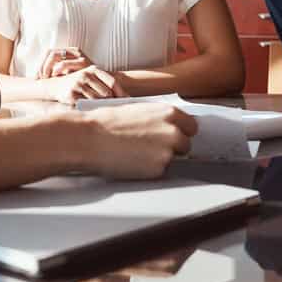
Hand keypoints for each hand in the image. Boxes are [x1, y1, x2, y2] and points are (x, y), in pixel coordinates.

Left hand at [38, 47, 91, 77]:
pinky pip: (64, 63)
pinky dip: (57, 70)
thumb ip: (56, 73)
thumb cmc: (82, 82)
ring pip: (55, 56)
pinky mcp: (83, 63)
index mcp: (69, 52)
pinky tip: (56, 78)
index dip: (40, 64)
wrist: (103, 84)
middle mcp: (73, 51)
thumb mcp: (67, 76)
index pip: (49, 52)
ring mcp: (78, 55)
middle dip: (42, 66)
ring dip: (47, 68)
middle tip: (40, 78)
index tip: (37, 77)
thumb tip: (38, 78)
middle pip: (50, 52)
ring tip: (47, 78)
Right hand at [44, 66, 127, 104]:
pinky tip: (93, 111)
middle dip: (112, 102)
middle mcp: (86, 74)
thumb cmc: (78, 83)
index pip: (112, 82)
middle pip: (106, 93)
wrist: (56, 86)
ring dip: (102, 107)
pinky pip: (86, 105)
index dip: (121, 92)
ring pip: (97, 100)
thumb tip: (125, 98)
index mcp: (94, 69)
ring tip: (105, 112)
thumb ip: (105, 85)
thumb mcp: (91, 78)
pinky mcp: (71, 94)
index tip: (128, 101)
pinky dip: (91, 109)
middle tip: (117, 109)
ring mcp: (78, 84)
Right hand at [83, 103, 197, 178]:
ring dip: (161, 159)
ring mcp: (168, 152)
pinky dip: (150, 169)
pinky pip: (161, 171)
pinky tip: (134, 162)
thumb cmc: (106, 123)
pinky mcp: (158, 169)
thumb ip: (157, 118)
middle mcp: (173, 131)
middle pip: (186, 144)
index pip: (191, 126)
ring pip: (174, 159)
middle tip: (152, 147)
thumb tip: (166, 126)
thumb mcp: (138, 110)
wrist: (90, 139)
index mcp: (168, 113)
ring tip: (139, 153)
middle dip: (173, 147)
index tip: (173, 135)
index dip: (181, 131)